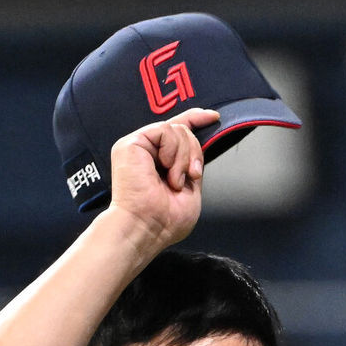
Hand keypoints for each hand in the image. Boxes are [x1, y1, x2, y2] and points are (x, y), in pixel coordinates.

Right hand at [107, 106, 219, 251]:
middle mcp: (147, 152)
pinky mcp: (131, 143)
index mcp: (159, 163)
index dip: (195, 120)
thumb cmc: (164, 221)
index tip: (213, 117)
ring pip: (176, 128)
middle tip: (191, 176)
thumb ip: (192, 165)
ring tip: (174, 180)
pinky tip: (166, 167)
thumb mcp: (191, 190)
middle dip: (194, 151)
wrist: (146, 228)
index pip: (177, 132)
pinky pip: (164, 129)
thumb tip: (199, 148)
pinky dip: (173, 149)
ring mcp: (138, 146)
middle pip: (182, 129)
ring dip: (184, 156)